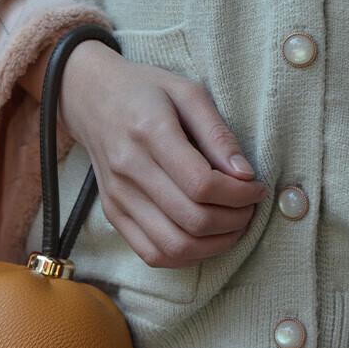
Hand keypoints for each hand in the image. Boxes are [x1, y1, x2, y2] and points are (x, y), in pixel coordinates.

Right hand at [56, 40, 268, 268]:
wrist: (91, 100)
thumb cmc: (145, 92)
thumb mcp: (187, 93)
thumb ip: (218, 133)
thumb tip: (245, 175)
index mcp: (149, 133)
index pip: (202, 184)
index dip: (240, 194)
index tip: (257, 187)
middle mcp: (129, 171)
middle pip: (192, 220)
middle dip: (235, 220)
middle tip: (249, 207)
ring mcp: (118, 198)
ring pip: (174, 246)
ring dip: (214, 244)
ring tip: (231, 226)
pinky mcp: (113, 214)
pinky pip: (152, 254)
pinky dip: (186, 255)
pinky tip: (203, 238)